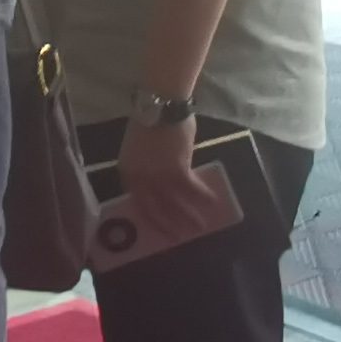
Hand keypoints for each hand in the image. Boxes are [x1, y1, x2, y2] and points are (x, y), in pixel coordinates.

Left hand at [117, 116, 214, 246]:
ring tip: (200, 227)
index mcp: (127, 172)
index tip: (160, 226)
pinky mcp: (177, 171)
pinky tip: (213, 202)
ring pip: (175, 204)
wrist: (161, 104)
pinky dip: (203, 196)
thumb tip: (161, 179)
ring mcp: (158, 177)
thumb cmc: (151, 120)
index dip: (150, 217)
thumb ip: (146, 167)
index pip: (137, 201)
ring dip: (189, 217)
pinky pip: (192, 189)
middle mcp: (140, 179)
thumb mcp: (139, 148)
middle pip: (155, 209)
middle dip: (168, 225)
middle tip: (179, 238)